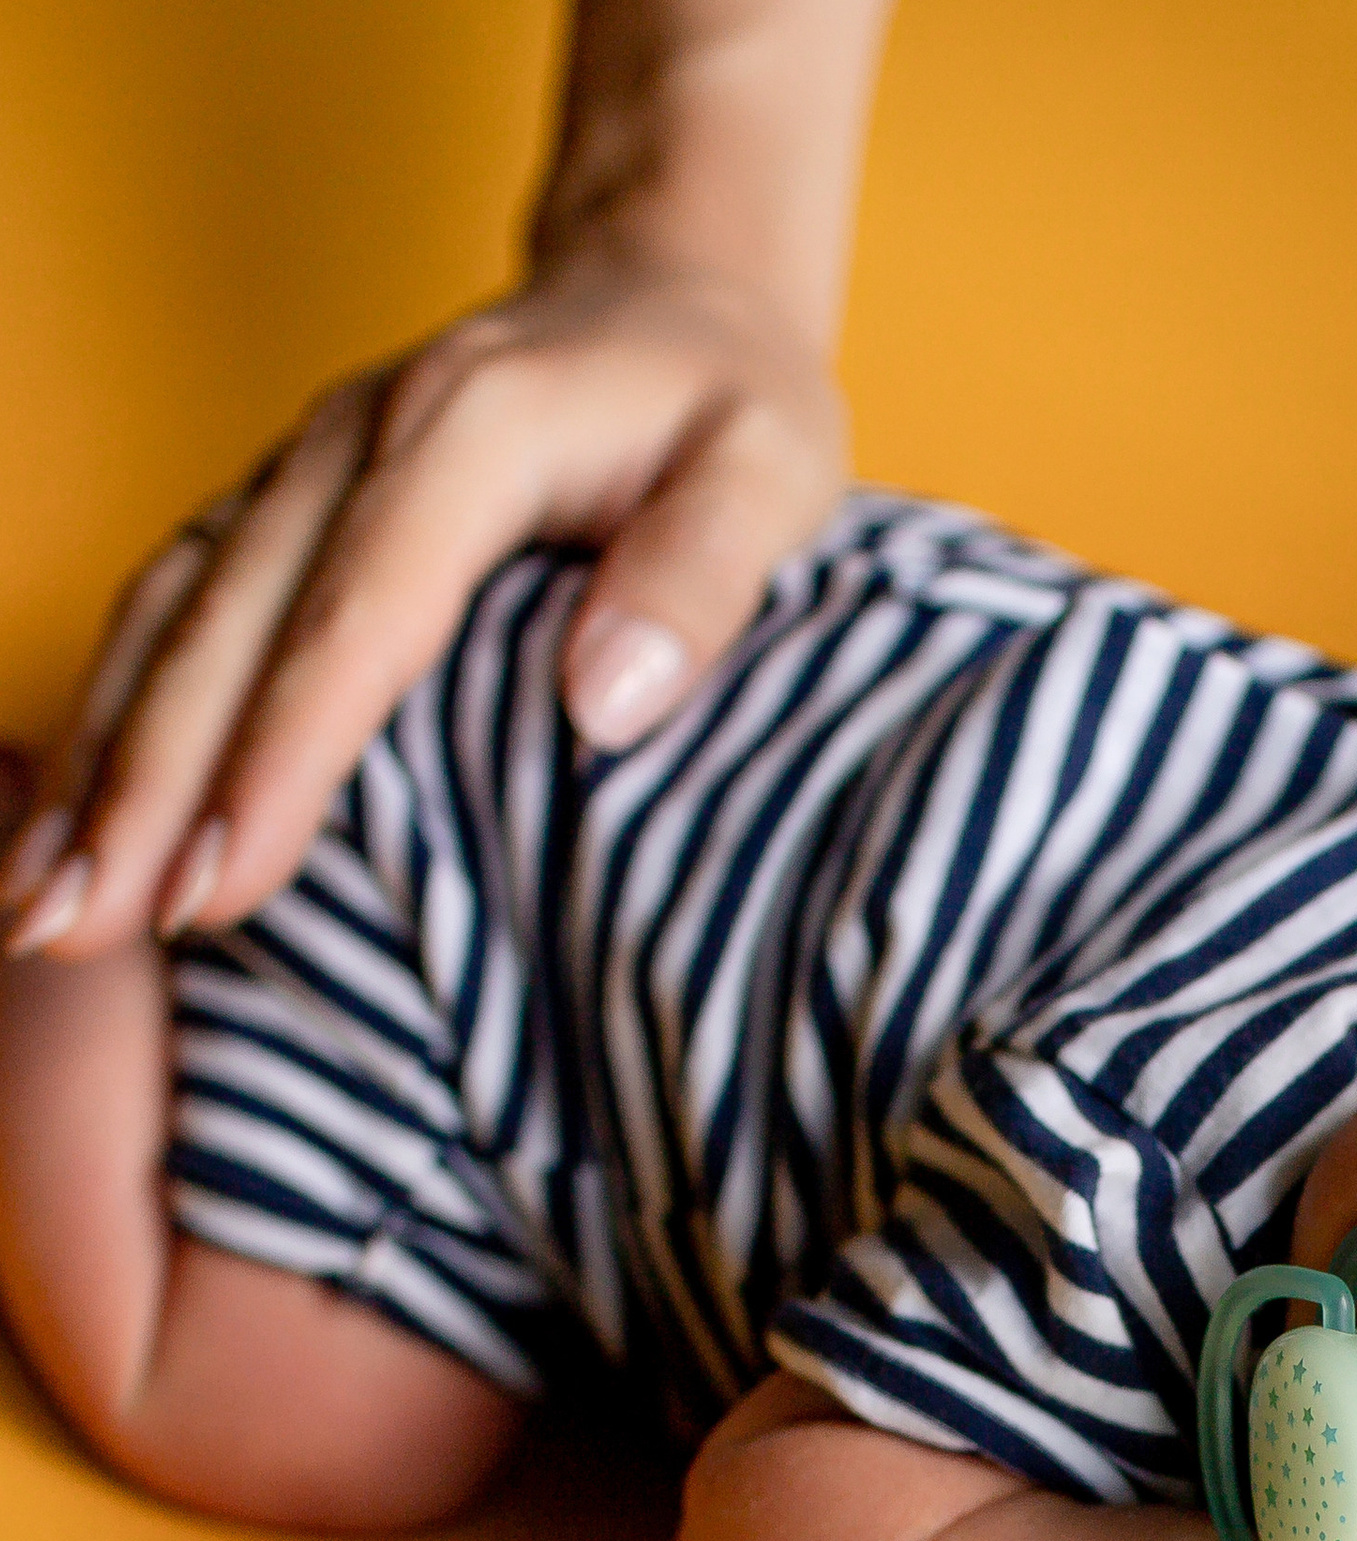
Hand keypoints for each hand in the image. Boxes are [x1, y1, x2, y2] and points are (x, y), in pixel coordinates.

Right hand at [0, 250, 845, 959]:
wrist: (666, 287)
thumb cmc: (730, 403)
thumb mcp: (775, 470)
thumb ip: (701, 576)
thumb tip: (601, 703)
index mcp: (471, 433)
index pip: (359, 617)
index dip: (279, 759)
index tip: (221, 886)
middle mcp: (356, 440)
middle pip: (226, 626)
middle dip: (144, 787)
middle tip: (76, 930)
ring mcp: (303, 467)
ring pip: (172, 617)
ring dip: (100, 762)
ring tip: (44, 910)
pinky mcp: (288, 505)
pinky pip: (179, 610)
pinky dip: (119, 713)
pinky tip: (81, 817)